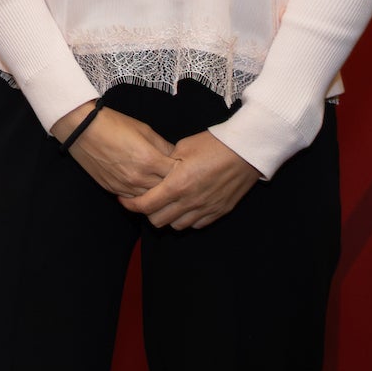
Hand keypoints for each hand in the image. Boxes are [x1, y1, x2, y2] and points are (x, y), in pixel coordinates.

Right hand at [52, 102, 174, 196]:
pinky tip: (143, 186)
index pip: (177, 173)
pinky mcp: (113, 189)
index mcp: (149, 160)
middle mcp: (139, 177)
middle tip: (177, 178)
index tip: (185, 166)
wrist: (83, 130)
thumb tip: (176, 157)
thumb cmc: (113, 125)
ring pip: (150, 199)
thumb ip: (163, 146)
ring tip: (161, 184)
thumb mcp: (145, 130)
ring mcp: (125, 186)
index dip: (183, 170)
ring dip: (157, 192)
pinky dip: (141, 194)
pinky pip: (134, 199)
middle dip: (172, 183)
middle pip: (166, 189)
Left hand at [124, 131, 257, 228]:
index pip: (146, 205)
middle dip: (147, 212)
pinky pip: (195, 224)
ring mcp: (205, 209)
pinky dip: (185, 219)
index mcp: (177, 184)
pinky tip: (185, 206)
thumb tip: (154, 171)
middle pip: (157, 220)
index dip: (130, 204)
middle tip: (145, 200)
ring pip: (176, 226)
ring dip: (167, 217)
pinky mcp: (218, 212)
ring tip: (165, 204)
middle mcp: (190, 202)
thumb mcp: (183, 147)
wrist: (246, 151)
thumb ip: (165, 163)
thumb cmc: (214, 144)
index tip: (124, 199)